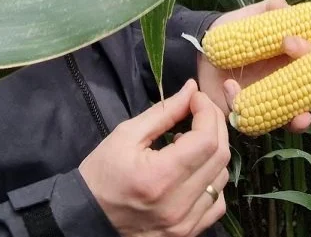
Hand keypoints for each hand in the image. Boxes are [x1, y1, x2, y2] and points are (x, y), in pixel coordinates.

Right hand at [78, 79, 229, 236]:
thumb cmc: (102, 173)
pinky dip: (212, 180)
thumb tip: (191, 89)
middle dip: (215, 125)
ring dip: (213, 152)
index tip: (196, 98)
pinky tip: (194, 171)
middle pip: (219, 157)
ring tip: (190, 143)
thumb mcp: (126, 134)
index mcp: (159, 177)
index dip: (207, 112)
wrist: (89, 215)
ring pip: (221, 178)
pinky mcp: (188, 232)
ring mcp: (186, 222)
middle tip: (200, 111)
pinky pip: (217, 203)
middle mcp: (178, 204)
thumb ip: (164, 112)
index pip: (205, 140)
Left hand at [196, 0, 310, 133]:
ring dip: (303, 118)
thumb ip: (268, 10)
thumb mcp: (250, 17)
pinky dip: (256, 116)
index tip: (293, 44)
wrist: (201, 52)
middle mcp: (290, 82)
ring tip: (303, 118)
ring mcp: (273, 101)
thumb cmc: (232, 33)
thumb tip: (284, 6)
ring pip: (295, 116)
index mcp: (296, 58)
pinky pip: (259, 123)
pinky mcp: (251, 115)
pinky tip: (241, 96)